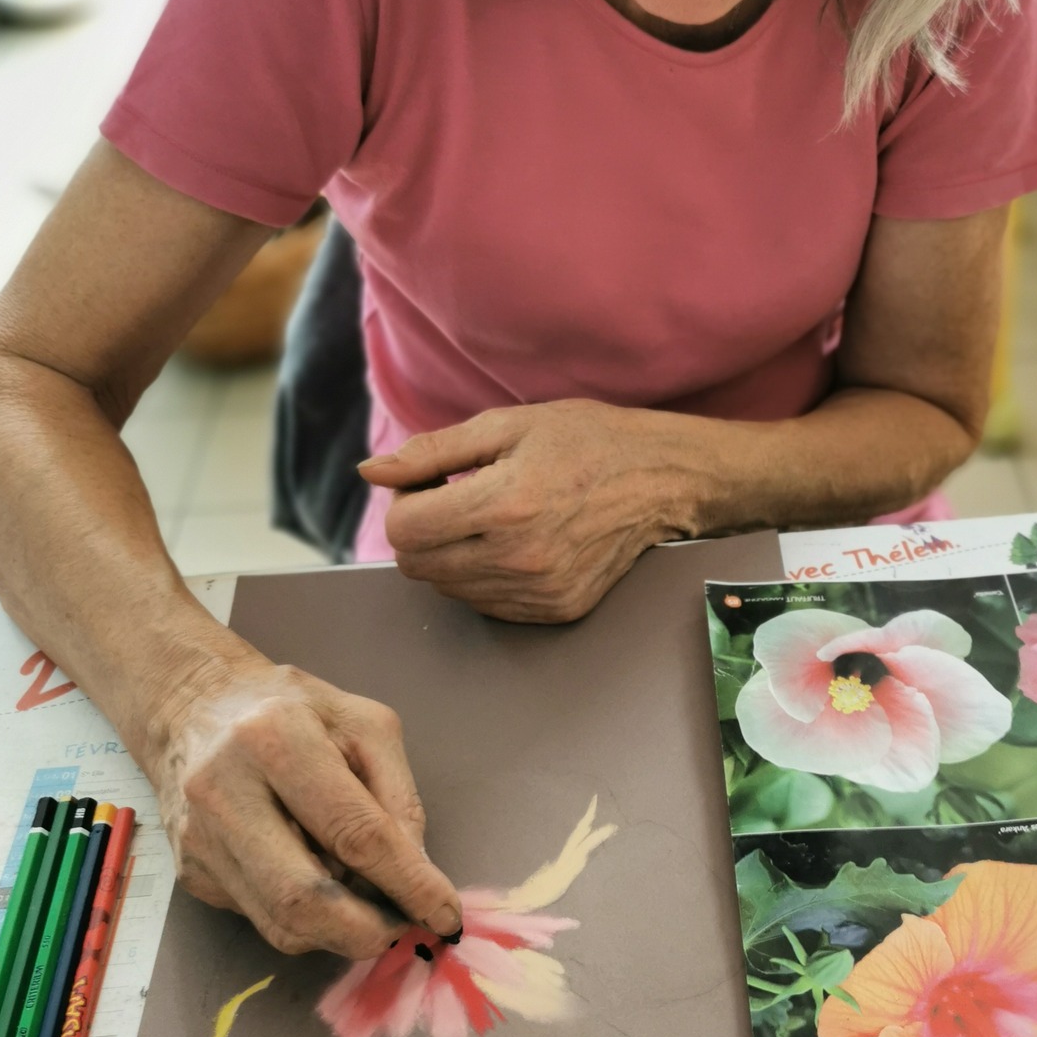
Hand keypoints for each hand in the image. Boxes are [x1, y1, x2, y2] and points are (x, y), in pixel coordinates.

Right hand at [153, 654, 461, 957]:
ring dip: (340, 931)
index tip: (444, 914)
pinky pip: (263, 917)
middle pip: (303, 899)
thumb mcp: (366, 726)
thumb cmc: (294, 710)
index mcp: (275, 739)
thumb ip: (398, 797)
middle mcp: (225, 793)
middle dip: (368, 930)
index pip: (354, 834)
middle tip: (406, 927)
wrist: (196, 709)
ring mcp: (201, 840)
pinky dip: (306, 917)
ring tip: (371, 904)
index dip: (407, 883)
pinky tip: (321, 880)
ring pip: (281, 923)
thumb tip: (417, 876)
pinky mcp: (192, 873)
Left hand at [360, 399, 699, 622]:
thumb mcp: (508, 426)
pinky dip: (484, 576)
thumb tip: (372, 473)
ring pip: (448, 589)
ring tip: (493, 517)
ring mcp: (540, 592)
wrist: (664, 478)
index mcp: (504, 505)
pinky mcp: (556, 611)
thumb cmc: (587, 440)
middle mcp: (520, 558)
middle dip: (423, 530)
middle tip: (459, 497)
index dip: (404, 502)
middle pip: (417, 566)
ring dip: (452, 554)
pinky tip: (516, 542)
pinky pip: (486, 604)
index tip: (433, 482)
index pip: (403, 531)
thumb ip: (433, 452)